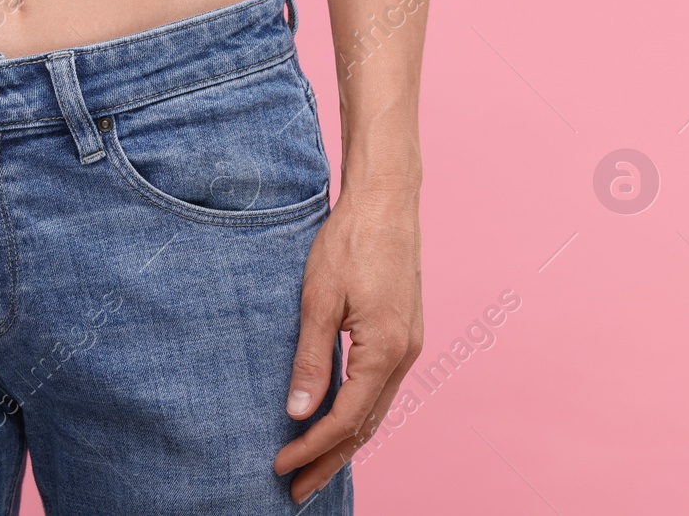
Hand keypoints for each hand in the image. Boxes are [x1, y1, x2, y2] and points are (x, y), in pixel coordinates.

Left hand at [273, 182, 423, 502]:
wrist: (386, 203)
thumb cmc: (349, 243)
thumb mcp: (318, 300)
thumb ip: (310, 359)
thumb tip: (298, 413)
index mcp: (384, 351)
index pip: (344, 419)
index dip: (311, 448)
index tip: (279, 467)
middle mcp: (404, 356)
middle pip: (366, 426)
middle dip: (330, 461)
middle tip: (297, 492)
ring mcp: (409, 346)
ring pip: (377, 411)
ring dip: (346, 442)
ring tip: (313, 469)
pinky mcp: (403, 334)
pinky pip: (381, 390)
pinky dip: (359, 415)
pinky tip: (339, 423)